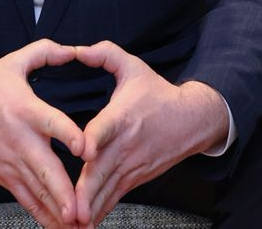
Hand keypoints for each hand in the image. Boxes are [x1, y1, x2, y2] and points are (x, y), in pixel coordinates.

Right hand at [0, 39, 86, 228]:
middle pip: (46, 170)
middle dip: (63, 192)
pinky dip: (41, 214)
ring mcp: (12, 163)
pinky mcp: (4, 177)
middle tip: (80, 209)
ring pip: (37, 191)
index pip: (51, 124)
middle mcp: (21, 141)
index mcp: (26, 111)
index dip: (69, 135)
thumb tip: (73, 49)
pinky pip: (26, 199)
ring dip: (56, 210)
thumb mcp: (13, 62)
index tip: (85, 149)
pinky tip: (58, 226)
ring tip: (77, 226)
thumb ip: (45, 52)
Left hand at [72, 41, 230, 225]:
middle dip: (86, 191)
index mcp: (122, 116)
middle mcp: (126, 144)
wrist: (191, 119)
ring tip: (73, 224)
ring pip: (107, 189)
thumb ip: (105, 54)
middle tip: (70, 208)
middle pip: (102, 170)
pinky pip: (114, 197)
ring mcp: (131, 164)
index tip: (83, 150)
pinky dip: (100, 211)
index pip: (106, 128)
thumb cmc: (157, 93)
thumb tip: (77, 49)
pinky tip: (85, 224)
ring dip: (90, 207)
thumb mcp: (134, 67)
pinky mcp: (135, 177)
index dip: (93, 138)